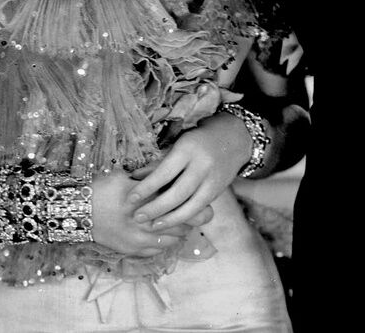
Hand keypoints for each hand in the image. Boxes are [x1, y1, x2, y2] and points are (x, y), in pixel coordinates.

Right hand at [90, 170, 199, 256]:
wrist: (75, 211)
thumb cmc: (101, 188)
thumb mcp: (127, 177)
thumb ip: (152, 179)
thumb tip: (173, 177)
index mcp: (148, 200)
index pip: (182, 205)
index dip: (197, 204)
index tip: (205, 201)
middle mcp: (146, 222)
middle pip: (182, 225)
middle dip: (193, 219)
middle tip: (199, 213)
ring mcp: (138, 239)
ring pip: (172, 240)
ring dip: (179, 232)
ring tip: (182, 223)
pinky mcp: (130, 250)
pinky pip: (156, 251)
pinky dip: (164, 243)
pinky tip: (165, 235)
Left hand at [126, 112, 251, 229]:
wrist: (233, 138)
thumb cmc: (197, 140)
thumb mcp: (178, 144)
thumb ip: (159, 162)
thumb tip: (134, 179)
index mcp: (188, 149)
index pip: (164, 172)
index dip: (146, 188)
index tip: (130, 198)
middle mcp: (202, 165)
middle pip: (177, 193)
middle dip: (155, 208)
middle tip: (137, 217)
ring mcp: (213, 180)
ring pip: (190, 206)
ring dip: (170, 220)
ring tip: (152, 226)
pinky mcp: (218, 191)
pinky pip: (199, 209)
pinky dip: (184, 218)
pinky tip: (171, 223)